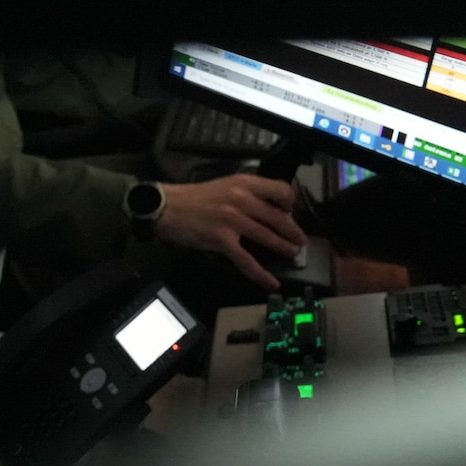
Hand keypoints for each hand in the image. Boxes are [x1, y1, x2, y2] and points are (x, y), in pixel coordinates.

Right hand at [156, 175, 308, 290]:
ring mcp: (232, 220)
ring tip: (292, 254)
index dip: (291, 203)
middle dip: (293, 231)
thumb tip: (266, 209)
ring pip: (267, 238)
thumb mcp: (224, 185)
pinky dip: (261, 274)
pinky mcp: (222, 240)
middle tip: (301, 240)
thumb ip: (245, 194)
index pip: (281, 191)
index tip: (291, 212)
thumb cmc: (192, 198)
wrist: (165, 208)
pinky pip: (247, 260)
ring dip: (284, 248)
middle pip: (278, 217)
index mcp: (243, 183)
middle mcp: (241, 199)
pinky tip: (270, 281)